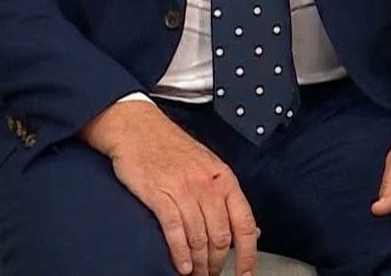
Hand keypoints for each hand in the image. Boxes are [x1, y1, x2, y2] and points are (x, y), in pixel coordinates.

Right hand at [79, 99, 257, 275]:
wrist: (138, 129)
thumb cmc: (172, 150)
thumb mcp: (210, 168)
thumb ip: (228, 200)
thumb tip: (252, 231)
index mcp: (225, 179)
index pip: (244, 224)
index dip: (247, 255)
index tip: (246, 275)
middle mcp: (209, 185)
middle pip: (220, 237)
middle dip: (216, 264)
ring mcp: (184, 189)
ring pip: (199, 239)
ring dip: (198, 265)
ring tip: (194, 275)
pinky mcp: (159, 195)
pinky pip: (174, 231)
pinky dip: (179, 254)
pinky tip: (180, 267)